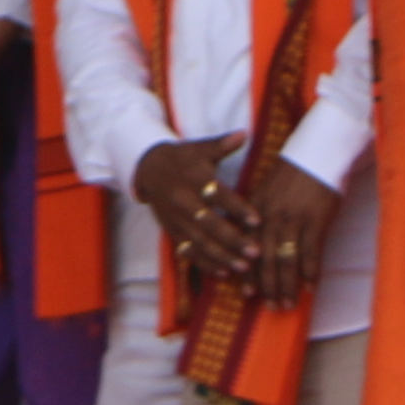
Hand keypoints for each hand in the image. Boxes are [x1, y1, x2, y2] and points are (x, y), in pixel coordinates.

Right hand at [133, 133, 260, 284]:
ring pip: (200, 242)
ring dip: (222, 256)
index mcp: (194, 178)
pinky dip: (205, 263)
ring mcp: (176, 219)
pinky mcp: (172, 231)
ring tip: (243, 267)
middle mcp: (184, 200)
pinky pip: (188, 251)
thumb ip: (223, 144)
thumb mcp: (201, 148)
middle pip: (210, 224)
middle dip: (233, 240)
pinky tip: (223, 272)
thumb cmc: (183, 158)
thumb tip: (245, 133)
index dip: (237, 208)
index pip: (218, 195)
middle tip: (255, 252)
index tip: (257, 221)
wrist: (148, 169)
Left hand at [243, 152, 343, 303]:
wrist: (317, 151)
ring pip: (285, 259)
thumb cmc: (292, 174)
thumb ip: (255, 217)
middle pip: (264, 259)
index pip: (246, 247)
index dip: (247, 273)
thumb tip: (250, 244)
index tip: (247, 293)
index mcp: (254, 209)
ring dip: (287, 285)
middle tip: (269, 306)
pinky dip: (310, 271)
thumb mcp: (264, 192)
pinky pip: (310, 251)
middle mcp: (270, 216)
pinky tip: (310, 287)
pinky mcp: (315, 219)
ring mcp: (292, 218)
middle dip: (266, 286)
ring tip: (288, 304)